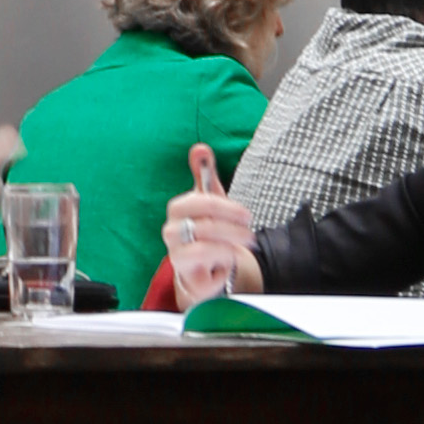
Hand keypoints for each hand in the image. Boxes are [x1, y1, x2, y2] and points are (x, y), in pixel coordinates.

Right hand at [164, 145, 258, 308]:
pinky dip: (221, 263)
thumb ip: (205, 174)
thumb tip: (200, 147)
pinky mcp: (184, 275)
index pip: (198, 202)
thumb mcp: (211, 202)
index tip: (247, 215)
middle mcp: (172, 230)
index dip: (224, 207)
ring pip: (204, 246)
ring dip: (228, 246)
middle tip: (251, 234)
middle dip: (231, 229)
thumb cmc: (207, 231)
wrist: (205, 268)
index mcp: (178, 209)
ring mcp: (176, 254)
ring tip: (239, 248)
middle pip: (202, 224)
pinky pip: (205, 267)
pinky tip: (226, 262)